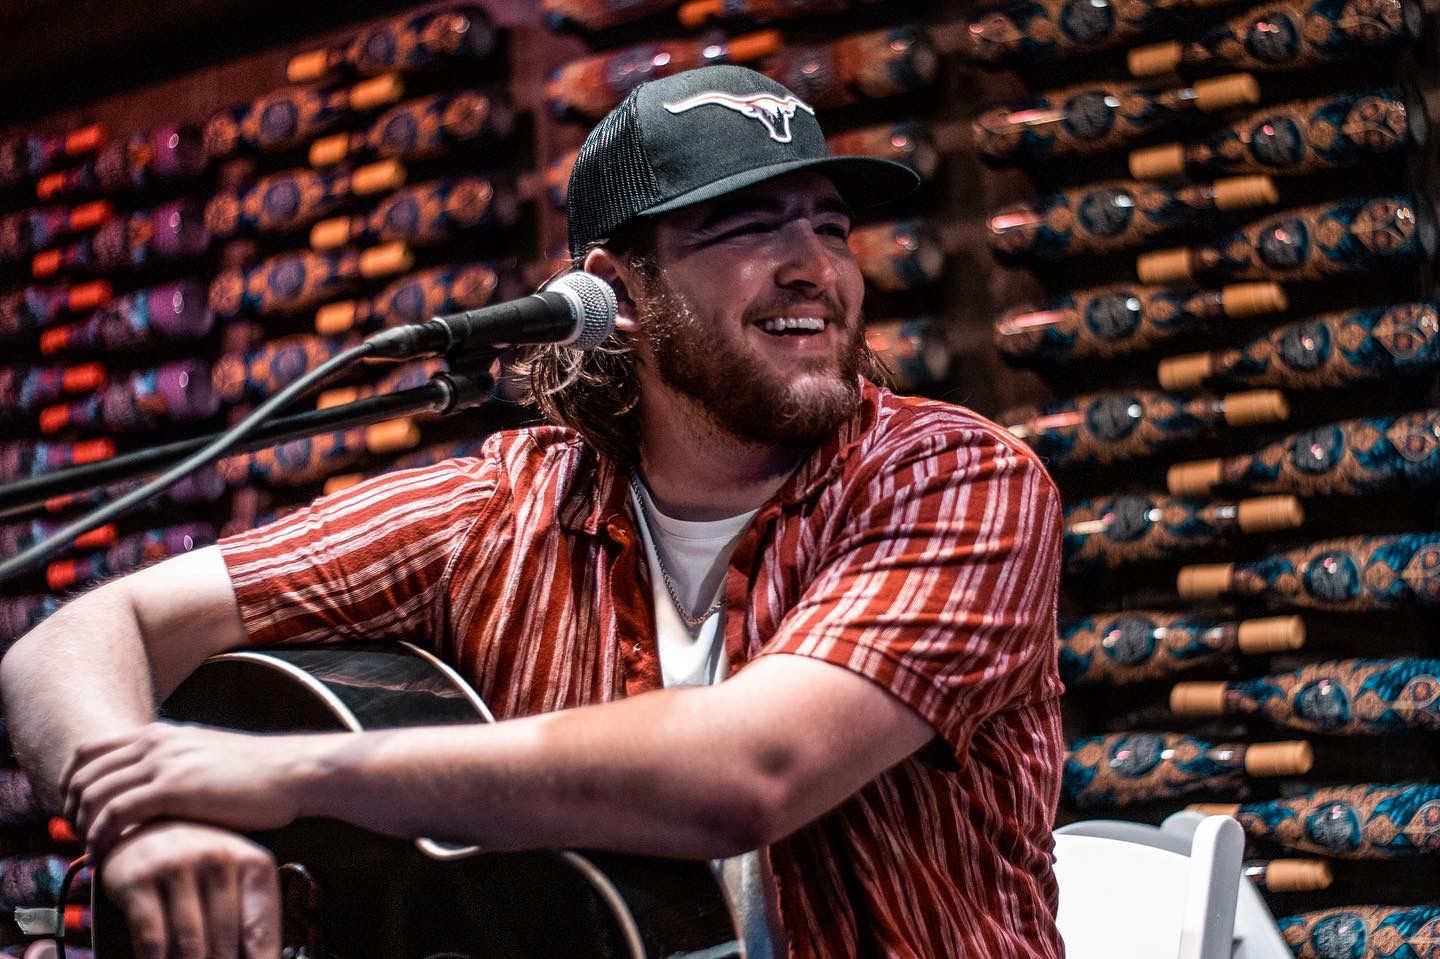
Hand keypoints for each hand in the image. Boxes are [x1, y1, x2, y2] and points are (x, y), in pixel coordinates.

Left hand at [63, 722, 317, 853]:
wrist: (295, 771)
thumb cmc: (261, 774)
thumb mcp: (208, 757)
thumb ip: (177, 765)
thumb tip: (157, 790)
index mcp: (162, 733)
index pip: (90, 750)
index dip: (71, 782)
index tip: (77, 811)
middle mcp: (156, 742)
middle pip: (83, 772)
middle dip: (70, 807)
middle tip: (79, 836)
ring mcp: (163, 763)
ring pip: (93, 793)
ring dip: (82, 826)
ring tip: (92, 848)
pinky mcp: (173, 788)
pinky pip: (115, 813)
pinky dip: (101, 836)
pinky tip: (106, 854)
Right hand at [98, 820, 278, 958]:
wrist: (147, 825)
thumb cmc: (200, 861)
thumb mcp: (236, 876)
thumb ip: (252, 915)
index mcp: (252, 861)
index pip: (261, 927)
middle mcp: (217, 859)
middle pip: (225, 941)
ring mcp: (176, 866)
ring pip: (189, 943)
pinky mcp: (138, 880)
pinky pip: (151, 938)